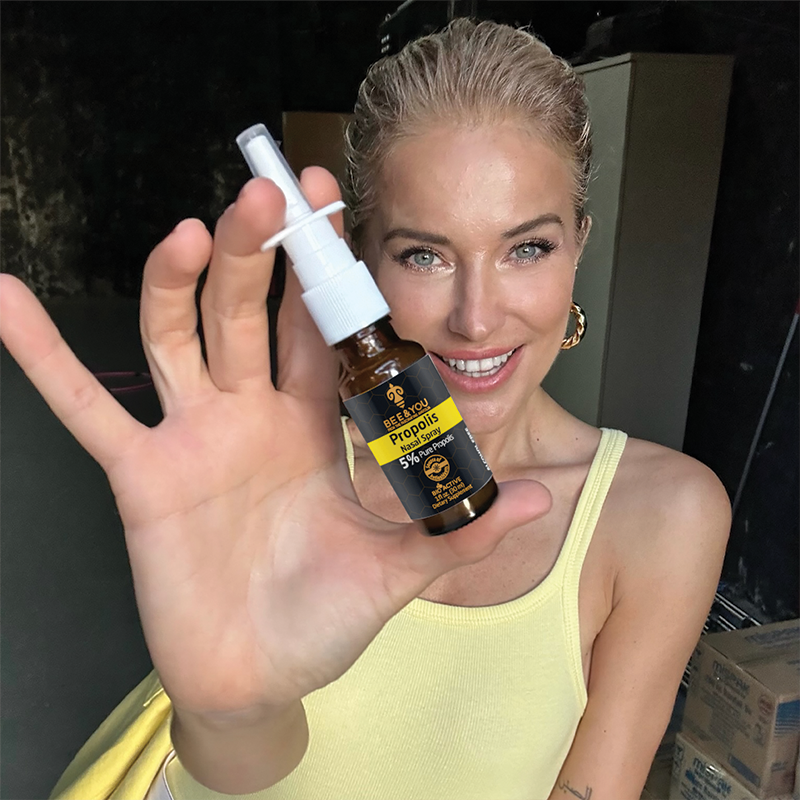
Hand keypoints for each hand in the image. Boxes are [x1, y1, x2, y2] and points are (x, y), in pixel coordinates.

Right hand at [0, 170, 550, 720]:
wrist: (260, 676)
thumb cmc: (326, 618)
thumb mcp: (397, 570)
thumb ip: (459, 530)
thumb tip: (539, 498)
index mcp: (316, 424)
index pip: (324, 329)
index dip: (330, 272)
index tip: (339, 207)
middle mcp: (254, 414)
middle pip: (252, 313)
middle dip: (262, 252)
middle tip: (276, 193)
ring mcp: (194, 436)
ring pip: (181, 335)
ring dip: (178, 279)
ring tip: (193, 228)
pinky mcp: (142, 474)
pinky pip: (85, 407)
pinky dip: (44, 357)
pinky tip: (7, 302)